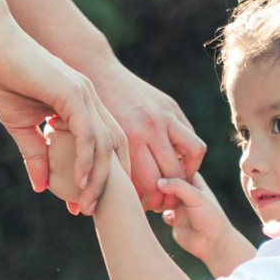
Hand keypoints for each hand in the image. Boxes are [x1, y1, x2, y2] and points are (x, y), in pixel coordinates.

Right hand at [0, 26, 125, 213]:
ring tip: (87, 204)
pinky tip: (80, 181)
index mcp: (82, 103)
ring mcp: (84, 94)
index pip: (103, 143)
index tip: (85, 202)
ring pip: (104, 143)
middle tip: (92, 210)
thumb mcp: (21, 125)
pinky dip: (87, 159)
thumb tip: (41, 187)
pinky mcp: (72, 93)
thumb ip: (35, 153)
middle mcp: (90, 98)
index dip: (99, 174)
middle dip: (107, 181)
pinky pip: (88, 133)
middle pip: (114, 146)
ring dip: (98, 177)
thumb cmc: (3, 77)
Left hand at [89, 62, 206, 207]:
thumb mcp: (92, 142)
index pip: (150, 184)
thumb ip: (104, 171)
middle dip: (171, 194)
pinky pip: (191, 137)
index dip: (152, 202)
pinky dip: (188, 153)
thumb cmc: (88, 113)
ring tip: (176, 181)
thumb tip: (87, 208)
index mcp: (128, 139)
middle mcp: (150, 128)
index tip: (147, 208)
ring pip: (193, 155)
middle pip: (173, 174)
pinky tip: (176, 160)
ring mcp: (164, 116)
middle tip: (164, 202)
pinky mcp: (171, 107)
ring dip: (188, 172)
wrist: (95, 71)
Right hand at [151, 169, 245, 272]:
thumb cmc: (210, 217)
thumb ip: (178, 186)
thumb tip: (158, 181)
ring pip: (162, 196)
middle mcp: (185, 192)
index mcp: (194, 182)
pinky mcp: (173, 219)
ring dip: (158, 197)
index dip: (167, 165)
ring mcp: (179, 205)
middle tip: (153, 185)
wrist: (212, 243)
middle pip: (167, 182)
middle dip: (159, 183)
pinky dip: (160, 212)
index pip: (178, 167)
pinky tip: (168, 217)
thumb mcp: (196, 197)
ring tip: (158, 200)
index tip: (157, 165)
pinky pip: (161, 211)